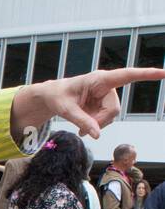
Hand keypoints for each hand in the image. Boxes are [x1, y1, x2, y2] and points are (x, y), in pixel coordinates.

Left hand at [12, 67, 164, 141]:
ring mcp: (107, 95)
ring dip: (97, 125)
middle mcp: (107, 85)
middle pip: (114, 109)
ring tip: (80, 127)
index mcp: (99, 79)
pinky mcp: (104, 104)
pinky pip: (106, 119)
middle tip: (83, 130)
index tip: (163, 73)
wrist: (54, 96)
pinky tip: (84, 129)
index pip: (126, 75)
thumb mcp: (65, 110)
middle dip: (100, 122)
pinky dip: (96, 127)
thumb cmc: (58, 97)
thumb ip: (81, 121)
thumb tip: (96, 135)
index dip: (146, 75)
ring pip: (111, 116)